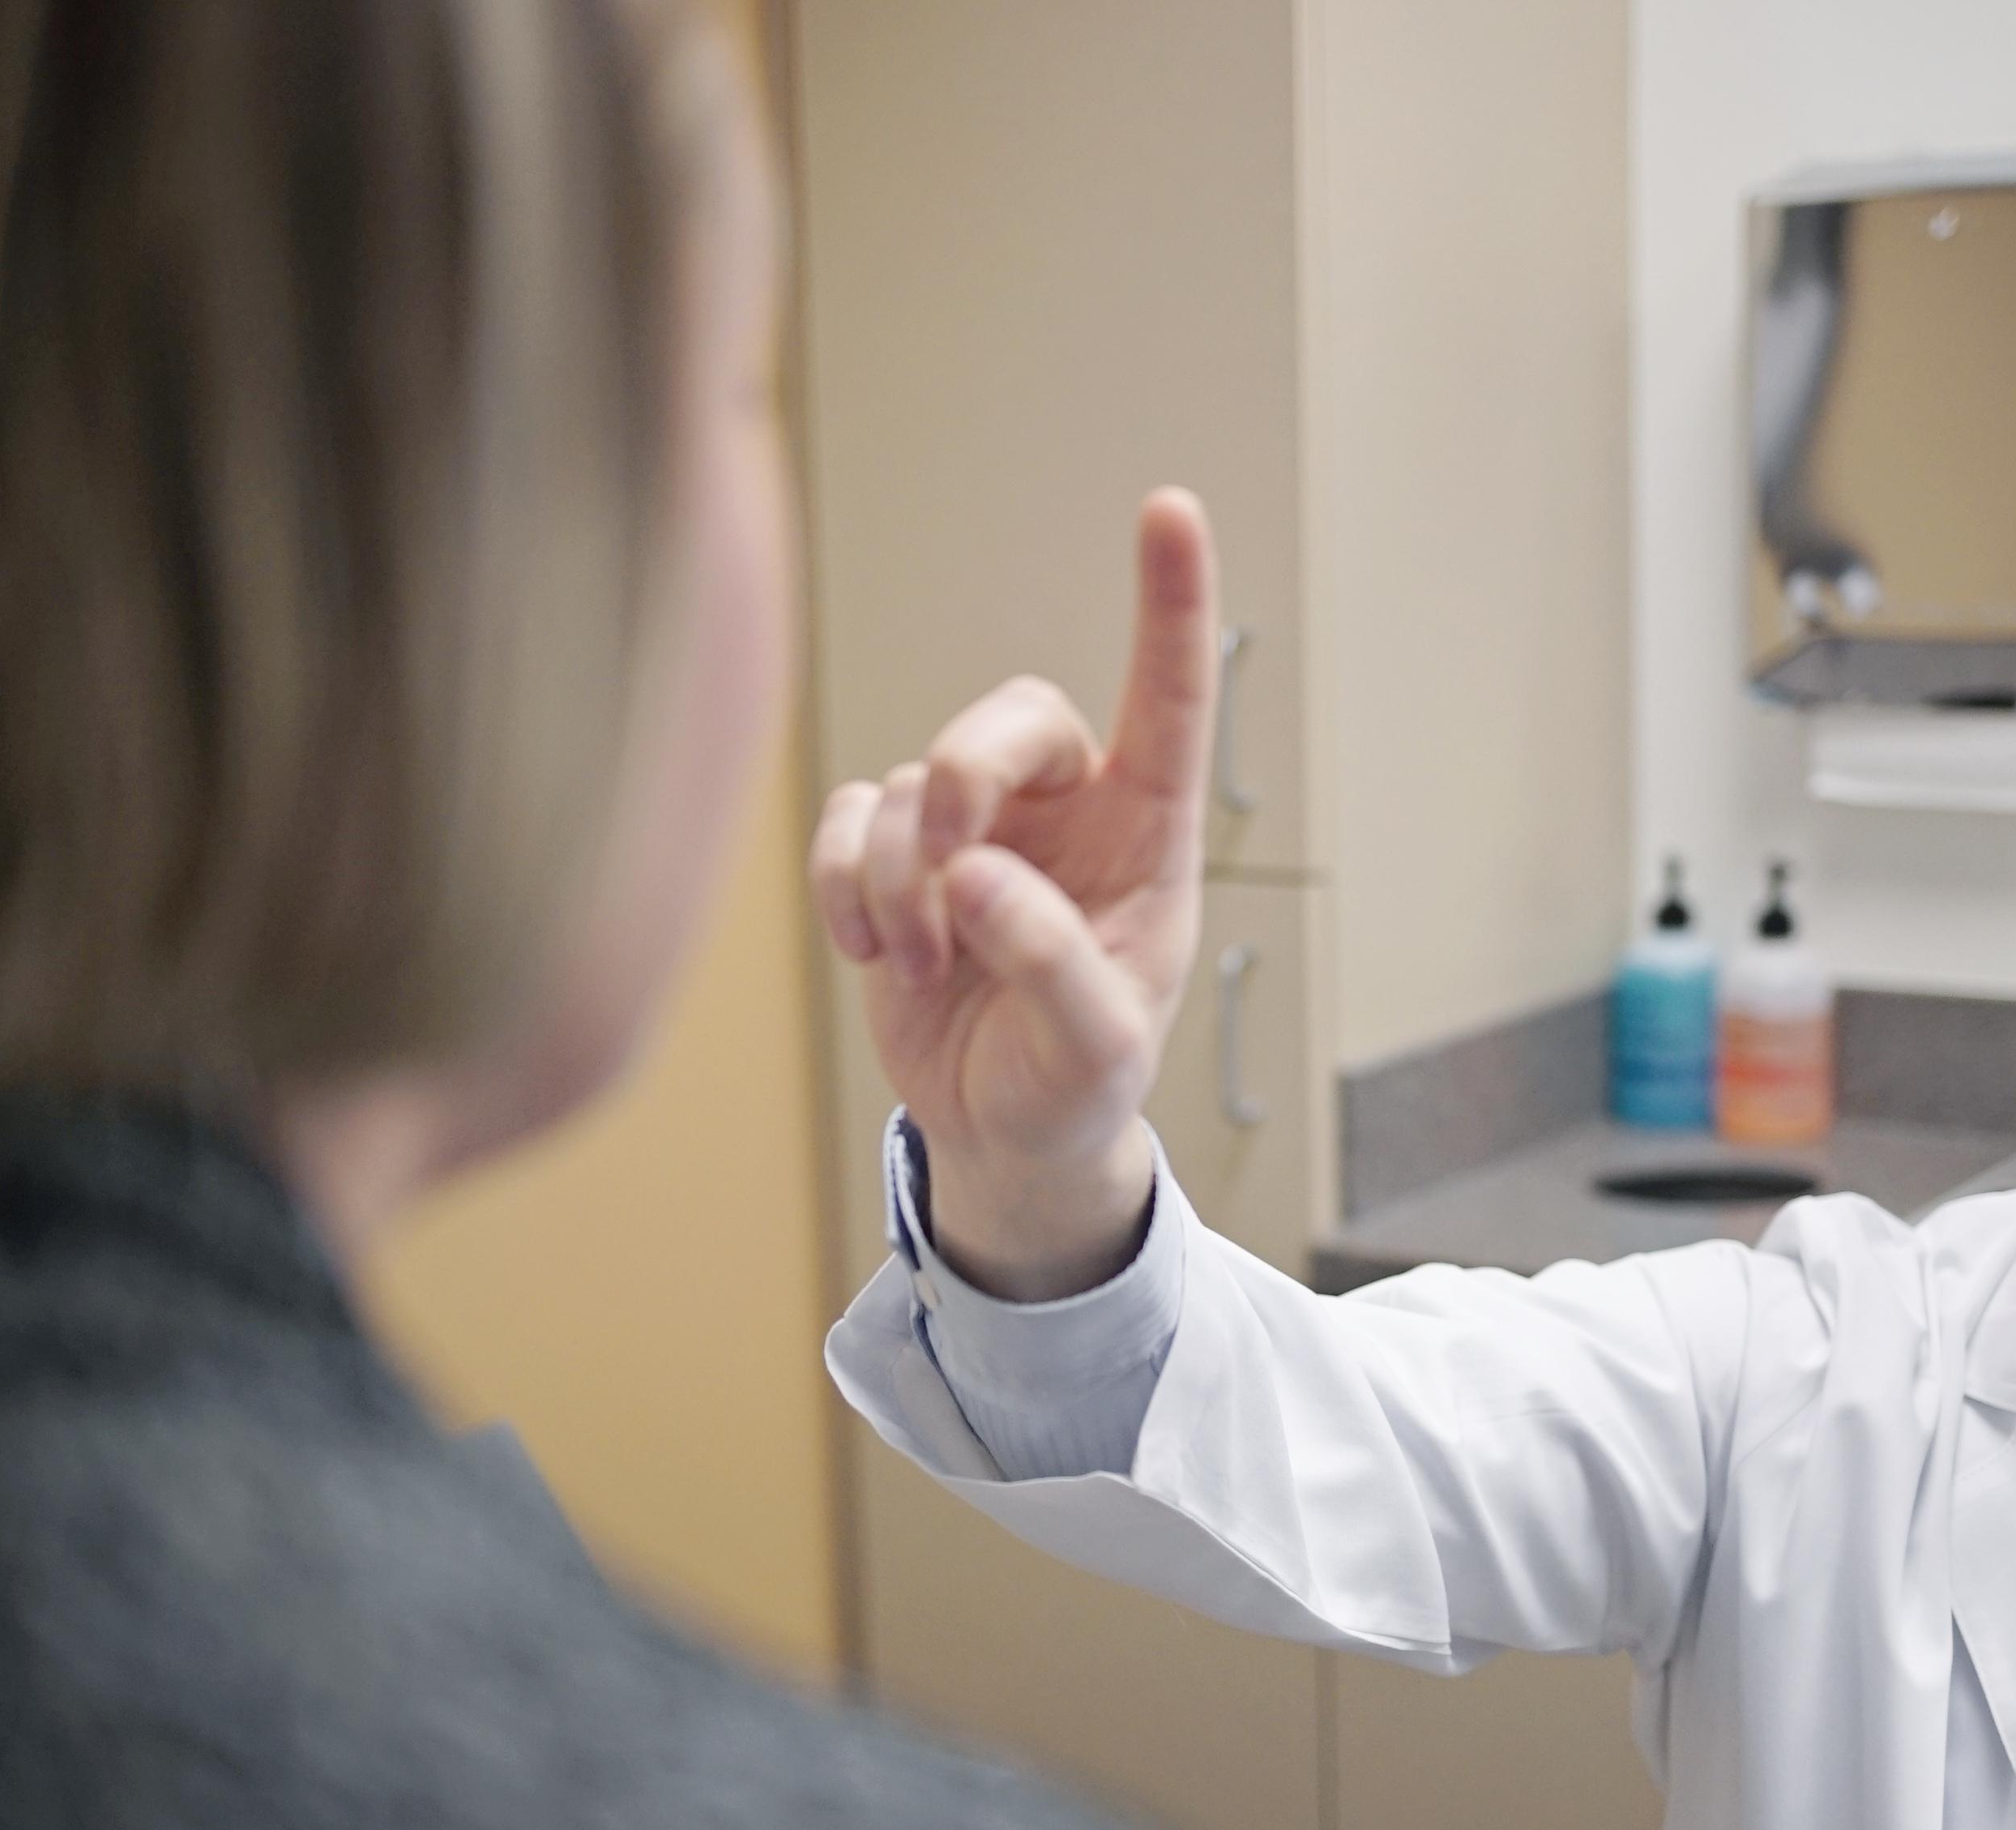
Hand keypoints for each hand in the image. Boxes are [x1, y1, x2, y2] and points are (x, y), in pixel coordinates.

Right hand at [811, 491, 1216, 1298]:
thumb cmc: (1074, 1088)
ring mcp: (976, 828)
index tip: (1169, 507)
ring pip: (913, 786)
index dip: (1171, 605)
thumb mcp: (1094, 1055)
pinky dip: (844, 884)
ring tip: (925, 965)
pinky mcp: (895, 857)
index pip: (1167, 699)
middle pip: (1011, 718)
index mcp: (1147, 837)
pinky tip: (876, 952)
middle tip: (946, 860)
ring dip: (900, 881)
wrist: (1002, 1136)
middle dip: (967, 773)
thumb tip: (975, 874)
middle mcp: (1065, 812)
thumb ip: (1052, 966)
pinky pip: (849, 819)